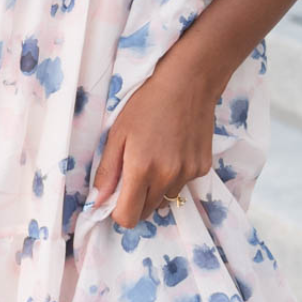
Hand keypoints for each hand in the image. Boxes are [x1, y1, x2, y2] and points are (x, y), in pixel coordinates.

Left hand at [88, 49, 221, 230]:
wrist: (188, 83)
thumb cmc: (147, 104)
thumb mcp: (118, 134)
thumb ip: (107, 172)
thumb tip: (98, 202)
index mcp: (141, 170)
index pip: (127, 218)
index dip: (118, 211)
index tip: (115, 196)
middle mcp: (167, 178)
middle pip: (146, 212)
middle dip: (136, 201)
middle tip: (133, 173)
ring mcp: (188, 174)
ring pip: (165, 199)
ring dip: (155, 188)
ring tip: (155, 157)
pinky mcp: (203, 168)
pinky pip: (182, 184)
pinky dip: (174, 176)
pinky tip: (173, 150)